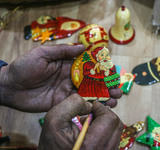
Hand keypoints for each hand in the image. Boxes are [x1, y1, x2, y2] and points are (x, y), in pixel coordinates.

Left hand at [0, 44, 121, 111]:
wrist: (10, 87)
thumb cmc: (24, 67)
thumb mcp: (43, 53)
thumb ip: (63, 51)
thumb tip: (83, 47)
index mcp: (67, 65)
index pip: (88, 66)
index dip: (101, 69)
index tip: (113, 72)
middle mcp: (70, 78)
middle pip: (92, 81)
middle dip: (106, 85)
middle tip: (118, 89)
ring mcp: (67, 91)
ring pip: (89, 93)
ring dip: (103, 96)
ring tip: (115, 99)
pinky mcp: (63, 102)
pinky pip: (79, 104)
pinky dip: (91, 105)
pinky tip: (102, 106)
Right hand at [38, 94, 123, 149]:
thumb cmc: (53, 143)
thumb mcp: (54, 119)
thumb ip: (72, 104)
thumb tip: (90, 104)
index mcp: (91, 145)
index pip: (110, 119)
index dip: (102, 108)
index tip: (92, 106)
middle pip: (117, 124)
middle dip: (105, 114)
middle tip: (92, 113)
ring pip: (116, 131)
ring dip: (105, 122)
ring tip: (90, 124)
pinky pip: (114, 138)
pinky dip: (105, 131)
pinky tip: (92, 132)